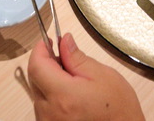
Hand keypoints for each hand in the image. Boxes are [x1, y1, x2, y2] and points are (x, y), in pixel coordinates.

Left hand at [28, 34, 144, 120]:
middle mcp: (50, 112)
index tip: (47, 42)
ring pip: (38, 93)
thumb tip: (64, 41)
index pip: (36, 66)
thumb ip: (77, 58)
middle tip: (66, 60)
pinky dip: (52, 97)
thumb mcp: (101, 75)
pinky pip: (43, 107)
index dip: (40, 50)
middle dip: (47, 65)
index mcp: (63, 96)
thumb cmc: (117, 109)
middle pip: (35, 79)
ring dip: (50, 82)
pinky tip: (70, 97)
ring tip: (73, 83)